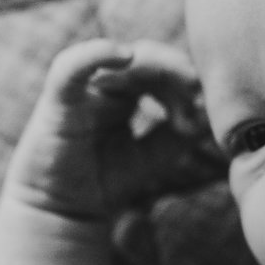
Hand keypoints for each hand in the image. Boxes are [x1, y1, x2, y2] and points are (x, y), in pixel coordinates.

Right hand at [5, 39, 223, 220]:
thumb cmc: (110, 178)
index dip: (186, 81)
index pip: (163, 69)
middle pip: (145, 58)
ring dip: (154, 65)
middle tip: (196, 86)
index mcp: (128, 91)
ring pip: (117, 58)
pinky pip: (72, 67)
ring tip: (181, 79)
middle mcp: (104, 83)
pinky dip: (96, 54)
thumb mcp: (159, 152)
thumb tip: (206, 103)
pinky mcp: (58, 99)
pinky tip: (124, 54)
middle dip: (175, 69)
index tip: (202, 108)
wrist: (65, 210)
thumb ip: (183, 128)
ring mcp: (82, 88)